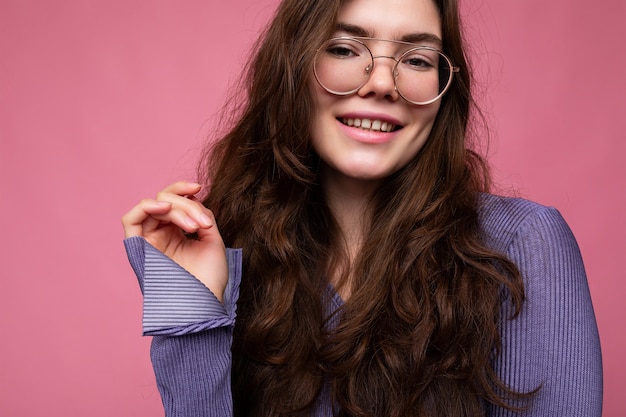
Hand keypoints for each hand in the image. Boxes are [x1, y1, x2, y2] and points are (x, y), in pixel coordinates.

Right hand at [121, 181, 228, 301]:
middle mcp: (161, 235)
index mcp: (177, 234)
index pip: (175, 202)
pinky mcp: (138, 249)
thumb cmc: (210, 278)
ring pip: (154, 206)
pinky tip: (165, 208)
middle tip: (203, 224)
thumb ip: (201, 215)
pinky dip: (146, 207)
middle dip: (186, 205)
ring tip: (194, 226)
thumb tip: (193, 198)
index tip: (199, 189)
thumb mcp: (211, 240)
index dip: (184, 191)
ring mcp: (149, 241)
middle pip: (165, 201)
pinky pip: (130, 219)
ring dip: (177, 209)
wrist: (204, 303)